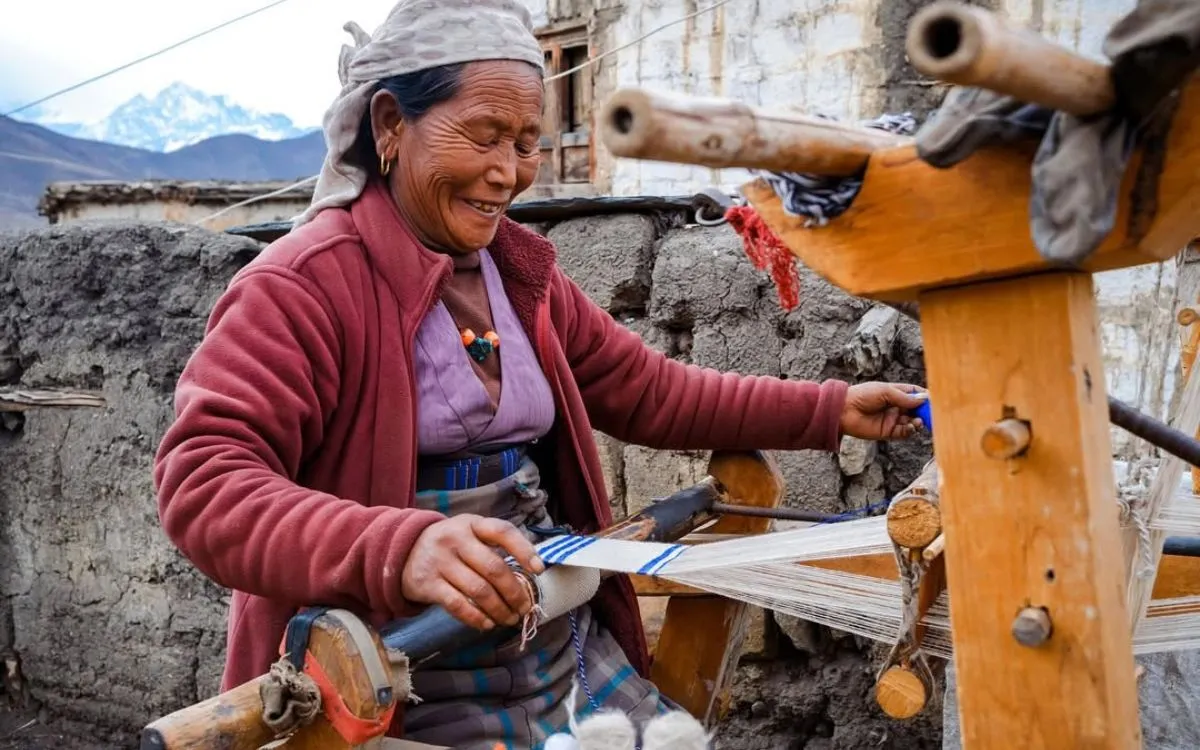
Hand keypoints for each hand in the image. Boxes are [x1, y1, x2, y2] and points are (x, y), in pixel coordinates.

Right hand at [400, 514, 544, 629]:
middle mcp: (456, 539)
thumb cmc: (449, 545)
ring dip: (500, 609)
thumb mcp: (469, 533)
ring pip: (479, 591)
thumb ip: (493, 546)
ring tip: (510, 619)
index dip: (524, 550)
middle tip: (526, 607)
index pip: (503, 531)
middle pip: (494, 568)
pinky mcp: (427, 584)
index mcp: (472, 524)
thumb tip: (530, 571)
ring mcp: (440, 561)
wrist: (402, 551)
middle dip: (515, 592)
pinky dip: (477, 618)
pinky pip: (458, 605)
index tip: (539, 570)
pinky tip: (488, 624)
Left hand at [839, 382, 927, 439]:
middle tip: (932, 414)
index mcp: (895, 393)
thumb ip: (904, 397)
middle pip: (917, 409)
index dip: (925, 397)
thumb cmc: (862, 395)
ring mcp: (893, 420)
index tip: (935, 400)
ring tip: (919, 421)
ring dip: (919, 422)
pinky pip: (904, 433)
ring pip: (912, 422)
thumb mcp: (885, 392)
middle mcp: (896, 407)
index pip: (915, 394)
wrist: (844, 410)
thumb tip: (924, 399)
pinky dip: (910, 430)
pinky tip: (911, 427)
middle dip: (925, 412)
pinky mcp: (888, 432)